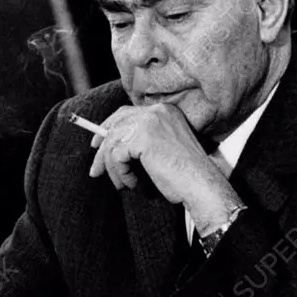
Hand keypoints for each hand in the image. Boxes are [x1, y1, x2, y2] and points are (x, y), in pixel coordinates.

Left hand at [88, 104, 241, 233]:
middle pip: (115, 124)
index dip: (108, 127)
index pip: (126, 113)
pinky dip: (120, 173)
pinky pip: (116, 156)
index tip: (97, 144)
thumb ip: (141, 141)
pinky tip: (131, 183)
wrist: (201, 185)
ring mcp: (150, 122)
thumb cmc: (184, 175)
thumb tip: (107, 144)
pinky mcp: (143, 138)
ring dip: (111, 167)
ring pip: (113, 142)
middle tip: (95, 169)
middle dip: (102, 148)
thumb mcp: (162, 150)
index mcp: (164, 111)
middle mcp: (157, 112)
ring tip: (120, 184)